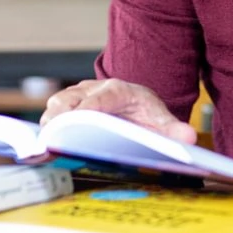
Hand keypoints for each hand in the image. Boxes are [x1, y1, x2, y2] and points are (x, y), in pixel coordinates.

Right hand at [40, 78, 196, 144]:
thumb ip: (173, 130)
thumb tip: (188, 139)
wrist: (137, 101)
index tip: (75, 126)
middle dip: (59, 119)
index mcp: (118, 90)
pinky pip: (53, 110)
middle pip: (69, 99)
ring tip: (44, 144)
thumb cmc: (146, 111)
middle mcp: (95, 88)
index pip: (98, 100)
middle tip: (50, 141)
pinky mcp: (69, 101)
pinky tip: (44, 143)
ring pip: (57, 102)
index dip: (86, 112)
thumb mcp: (161, 120)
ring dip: (49, 122)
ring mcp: (80, 93)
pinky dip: (48, 125)